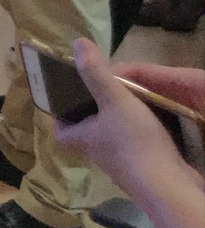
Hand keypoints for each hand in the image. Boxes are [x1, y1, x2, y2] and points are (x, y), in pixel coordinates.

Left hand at [56, 36, 187, 192]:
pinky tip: (154, 126)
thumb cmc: (134, 141)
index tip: (67, 102)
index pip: (60, 133)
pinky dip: (140, 138)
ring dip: (118, 126)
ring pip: (112, 143)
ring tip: (131, 106)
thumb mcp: (115, 100)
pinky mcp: (143, 171)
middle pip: (87, 136)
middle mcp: (97, 155)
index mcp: (82, 139)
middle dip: (94, 118)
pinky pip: (136, 151)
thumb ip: (96, 74)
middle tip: (105, 98)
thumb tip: (77, 43)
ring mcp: (120, 166)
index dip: (60, 119)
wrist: (167, 184)